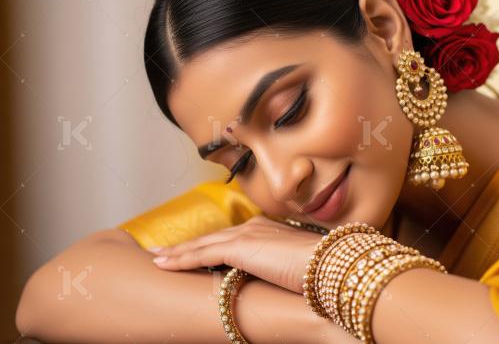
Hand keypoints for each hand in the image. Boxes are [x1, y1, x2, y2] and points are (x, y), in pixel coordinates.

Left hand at [150, 215, 322, 293]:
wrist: (331, 264)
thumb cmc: (323, 269)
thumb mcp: (300, 268)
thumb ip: (285, 269)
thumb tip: (283, 282)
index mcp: (269, 230)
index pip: (232, 238)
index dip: (211, 244)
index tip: (197, 249)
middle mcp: (255, 228)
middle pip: (212, 238)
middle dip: (187, 246)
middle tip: (163, 251)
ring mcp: (246, 236)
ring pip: (202, 245)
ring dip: (177, 252)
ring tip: (156, 258)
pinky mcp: (239, 248)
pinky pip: (201, 254)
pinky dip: (180, 259)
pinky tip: (163, 265)